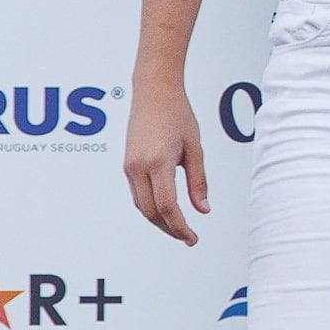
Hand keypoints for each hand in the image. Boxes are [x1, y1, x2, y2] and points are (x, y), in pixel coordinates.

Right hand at [121, 74, 210, 245]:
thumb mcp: (195, 148)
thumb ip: (198, 181)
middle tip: (188, 238)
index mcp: (158, 162)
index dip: (180, 226)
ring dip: (159, 221)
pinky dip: (150, 207)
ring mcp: (129, 166)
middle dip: (169, 229)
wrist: (154, 92)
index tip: (192, 238)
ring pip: (141, 206)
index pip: (167, 206)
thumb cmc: (178, 115)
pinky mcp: (127, 165)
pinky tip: (165, 211)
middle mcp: (138, 167)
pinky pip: (137, 194)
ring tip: (179, 228)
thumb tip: (203, 210)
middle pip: (151, 211)